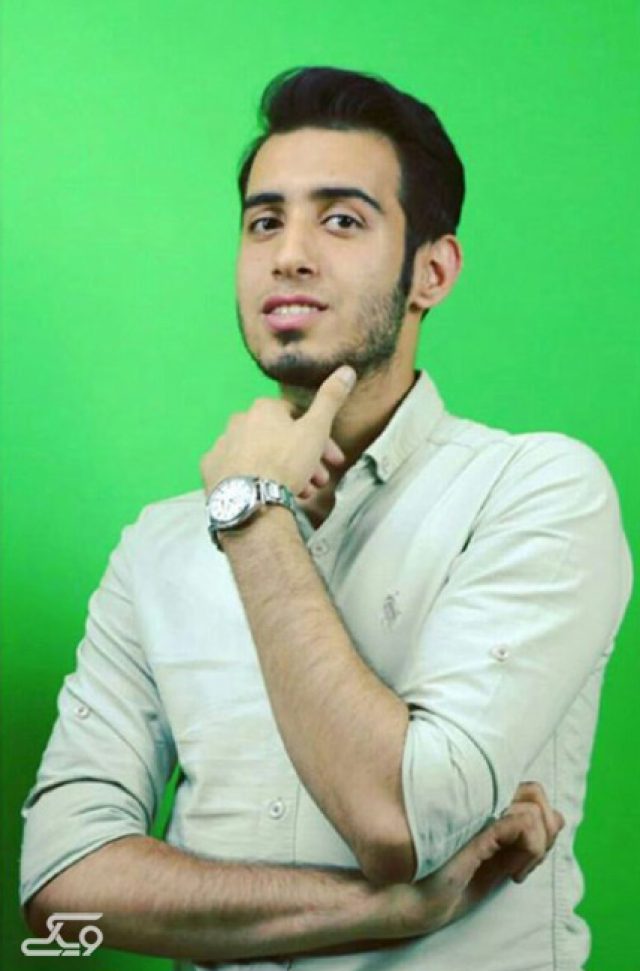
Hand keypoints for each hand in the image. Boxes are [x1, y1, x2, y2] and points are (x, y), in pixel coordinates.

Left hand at [200, 367, 355, 496]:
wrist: (250, 500)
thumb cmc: (286, 462)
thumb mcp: (316, 430)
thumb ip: (331, 399)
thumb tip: (346, 369)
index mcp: (263, 408)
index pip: (299, 419)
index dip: (321, 440)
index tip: (333, 461)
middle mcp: (238, 420)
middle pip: (280, 440)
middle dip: (305, 461)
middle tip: (320, 482)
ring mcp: (221, 446)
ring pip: (261, 457)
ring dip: (284, 473)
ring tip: (301, 494)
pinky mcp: (210, 469)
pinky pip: (238, 472)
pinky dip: (255, 480)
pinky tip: (267, 493)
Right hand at [383, 780, 563, 939]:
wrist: (407, 900)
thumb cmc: (445, 883)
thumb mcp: (496, 865)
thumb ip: (525, 841)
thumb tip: (559, 817)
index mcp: (483, 805)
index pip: (531, 791)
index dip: (542, 823)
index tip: (526, 859)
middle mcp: (479, 799)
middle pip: (536, 791)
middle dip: (545, 831)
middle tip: (525, 864)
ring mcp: (476, 810)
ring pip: (534, 807)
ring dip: (537, 848)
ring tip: (515, 871)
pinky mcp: (475, 828)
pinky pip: (522, 823)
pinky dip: (531, 851)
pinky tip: (513, 874)